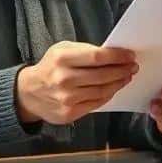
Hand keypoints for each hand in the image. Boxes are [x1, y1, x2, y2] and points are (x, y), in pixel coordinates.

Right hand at [16, 41, 137, 124]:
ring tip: (126, 76)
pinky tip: (114, 88)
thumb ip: (85, 51)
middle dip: (122, 70)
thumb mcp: (62, 50)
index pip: (97, 57)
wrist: (29, 93)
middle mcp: (64, 79)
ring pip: (102, 90)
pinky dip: (108, 95)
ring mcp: (67, 98)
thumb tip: (112, 54)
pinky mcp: (69, 113)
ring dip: (118, 83)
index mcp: (62, 59)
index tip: (130, 55)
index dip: (117, 57)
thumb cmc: (50, 67)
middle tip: (132, 66)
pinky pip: (96, 103)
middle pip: (103, 75)